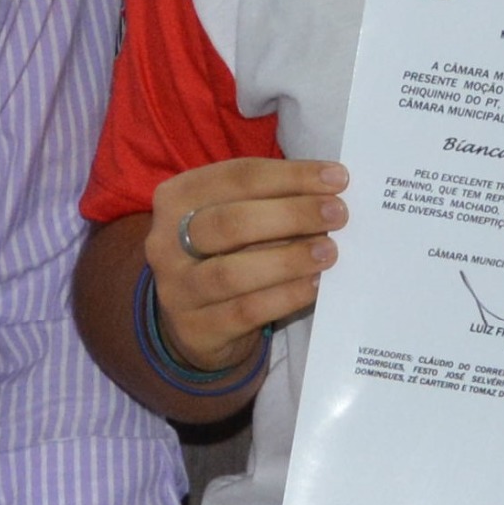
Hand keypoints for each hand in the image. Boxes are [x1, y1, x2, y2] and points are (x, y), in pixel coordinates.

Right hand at [143, 158, 345, 375]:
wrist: (195, 320)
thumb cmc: (228, 253)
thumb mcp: (239, 216)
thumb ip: (273, 200)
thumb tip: (330, 191)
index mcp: (178, 198)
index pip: (237, 177)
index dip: (290, 175)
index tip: (337, 178)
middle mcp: (166, 241)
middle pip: (230, 222)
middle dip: (291, 214)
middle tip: (338, 213)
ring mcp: (176, 289)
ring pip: (232, 273)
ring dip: (288, 260)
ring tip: (329, 251)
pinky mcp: (195, 329)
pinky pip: (244, 311)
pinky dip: (284, 296)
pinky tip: (314, 285)